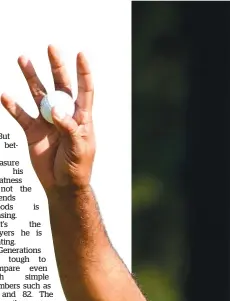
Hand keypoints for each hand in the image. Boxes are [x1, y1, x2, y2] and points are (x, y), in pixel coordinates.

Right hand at [1, 45, 94, 191]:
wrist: (62, 186)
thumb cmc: (77, 168)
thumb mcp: (78, 149)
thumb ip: (69, 129)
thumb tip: (56, 110)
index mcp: (81, 118)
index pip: (84, 91)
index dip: (83, 73)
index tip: (81, 55)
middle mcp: (64, 115)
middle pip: (60, 86)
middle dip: (56, 67)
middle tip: (51, 48)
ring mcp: (47, 121)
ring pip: (38, 94)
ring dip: (31, 77)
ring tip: (23, 59)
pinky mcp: (32, 131)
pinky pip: (21, 114)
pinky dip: (12, 105)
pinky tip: (5, 96)